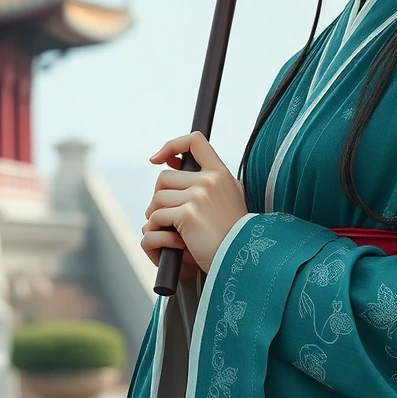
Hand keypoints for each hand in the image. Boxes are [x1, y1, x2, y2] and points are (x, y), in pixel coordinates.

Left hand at [141, 132, 248, 274]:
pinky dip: (158, 227)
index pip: (194, 141)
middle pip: (165, 176)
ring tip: (166, 226)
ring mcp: (199, 196)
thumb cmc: (233, 232)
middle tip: (163, 211)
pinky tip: (170, 237)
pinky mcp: (187, 214)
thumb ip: (210, 180)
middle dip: (159, 195)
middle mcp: (210, 180)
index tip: (158, 159)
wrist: (241, 256)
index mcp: (221, 173)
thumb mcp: (230, 196)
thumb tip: (175, 165)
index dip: (172, 146)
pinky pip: (158, 215)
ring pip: (159, 197)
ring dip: (155, 213)